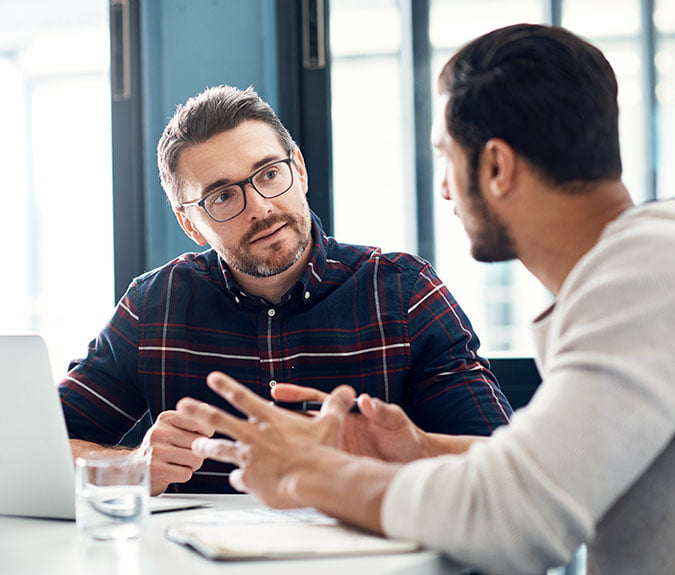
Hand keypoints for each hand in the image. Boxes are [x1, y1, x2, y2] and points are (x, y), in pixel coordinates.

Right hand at [136, 410, 214, 494]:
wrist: (136, 468)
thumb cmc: (161, 447)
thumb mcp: (172, 428)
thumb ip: (191, 419)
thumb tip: (206, 408)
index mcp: (166, 418)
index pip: (201, 424)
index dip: (205, 434)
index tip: (196, 437)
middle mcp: (159, 432)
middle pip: (199, 443)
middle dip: (197, 452)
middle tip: (183, 453)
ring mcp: (156, 451)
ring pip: (196, 459)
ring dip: (191, 465)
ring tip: (178, 462)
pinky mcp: (156, 471)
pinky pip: (186, 474)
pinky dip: (183, 475)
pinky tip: (172, 472)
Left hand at [176, 372, 355, 507]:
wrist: (313, 478)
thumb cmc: (321, 451)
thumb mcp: (330, 422)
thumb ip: (335, 405)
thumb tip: (348, 391)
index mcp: (269, 419)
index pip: (242, 397)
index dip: (226, 386)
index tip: (213, 378)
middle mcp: (254, 436)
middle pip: (218, 420)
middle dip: (198, 411)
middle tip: (182, 405)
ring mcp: (249, 458)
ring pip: (220, 450)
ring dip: (206, 448)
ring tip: (196, 447)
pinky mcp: (249, 480)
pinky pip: (238, 479)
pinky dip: (238, 480)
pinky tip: (237, 482)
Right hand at [272, 383, 428, 461]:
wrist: (413, 461)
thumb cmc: (405, 436)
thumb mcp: (394, 420)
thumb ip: (381, 410)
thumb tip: (367, 401)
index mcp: (346, 414)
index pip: (316, 401)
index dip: (296, 395)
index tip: (277, 392)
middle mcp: (336, 430)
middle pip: (300, 423)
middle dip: (278, 420)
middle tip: (256, 417)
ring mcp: (335, 449)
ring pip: (302, 446)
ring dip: (283, 447)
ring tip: (257, 449)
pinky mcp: (338, 466)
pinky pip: (314, 468)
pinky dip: (298, 471)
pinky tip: (280, 475)